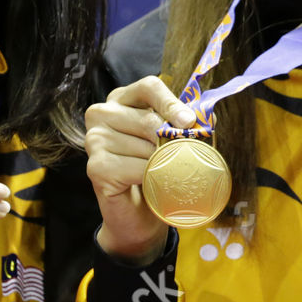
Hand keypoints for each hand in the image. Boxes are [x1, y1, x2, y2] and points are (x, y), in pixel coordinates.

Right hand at [85, 76, 196, 261]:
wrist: (140, 214)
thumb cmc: (157, 170)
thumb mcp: (173, 140)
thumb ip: (187, 124)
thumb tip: (207, 118)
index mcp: (123, 99)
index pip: (148, 87)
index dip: (171, 103)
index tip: (189, 121)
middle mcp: (102, 113)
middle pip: (148, 119)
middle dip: (171, 141)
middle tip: (182, 157)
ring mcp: (94, 139)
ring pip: (144, 146)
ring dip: (161, 163)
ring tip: (160, 173)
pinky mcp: (94, 166)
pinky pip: (136, 167)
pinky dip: (150, 177)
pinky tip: (147, 183)